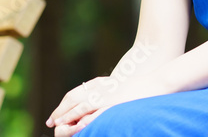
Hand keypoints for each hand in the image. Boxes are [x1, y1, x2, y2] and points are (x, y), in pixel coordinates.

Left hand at [47, 75, 166, 135]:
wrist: (156, 82)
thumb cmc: (140, 86)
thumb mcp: (118, 88)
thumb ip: (106, 93)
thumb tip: (96, 101)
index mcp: (100, 84)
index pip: (75, 94)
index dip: (63, 105)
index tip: (56, 115)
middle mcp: (100, 88)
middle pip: (74, 99)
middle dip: (61, 112)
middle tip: (52, 122)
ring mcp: (106, 96)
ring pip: (80, 107)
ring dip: (67, 116)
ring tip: (58, 125)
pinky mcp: (113, 104)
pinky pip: (94, 113)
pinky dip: (83, 119)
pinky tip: (77, 125)